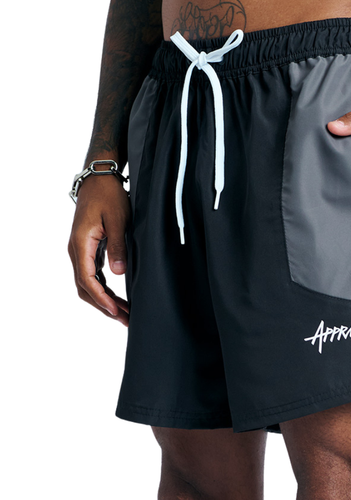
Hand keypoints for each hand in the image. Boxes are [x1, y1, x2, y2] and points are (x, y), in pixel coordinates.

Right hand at [67, 173, 131, 326]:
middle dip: (104, 306)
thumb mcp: (118, 219)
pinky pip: (92, 275)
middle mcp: (76, 250)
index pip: (87, 279)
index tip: (115, 311)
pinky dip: (103, 289)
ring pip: (88, 284)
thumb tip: (119, 272)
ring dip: (104, 300)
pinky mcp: (88, 250)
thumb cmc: (108, 195)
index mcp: (81, 243)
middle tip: (125, 319)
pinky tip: (117, 299)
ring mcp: (80, 251)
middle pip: (85, 287)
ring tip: (124, 314)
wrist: (99, 180)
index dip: (101, 298)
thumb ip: (118, 246)